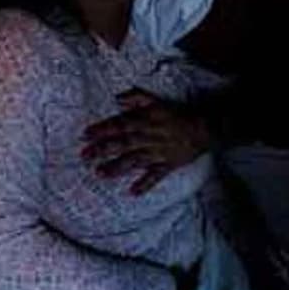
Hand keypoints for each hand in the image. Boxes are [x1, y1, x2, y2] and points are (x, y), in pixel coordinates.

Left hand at [81, 89, 209, 194]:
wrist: (204, 128)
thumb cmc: (178, 114)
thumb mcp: (157, 101)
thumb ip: (137, 97)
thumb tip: (117, 99)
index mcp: (145, 121)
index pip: (119, 125)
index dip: (102, 130)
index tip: (85, 135)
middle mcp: (148, 137)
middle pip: (122, 144)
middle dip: (102, 149)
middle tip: (84, 156)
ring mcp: (157, 153)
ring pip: (134, 160)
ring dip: (116, 167)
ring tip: (99, 173)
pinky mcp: (167, 165)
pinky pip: (155, 176)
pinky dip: (145, 184)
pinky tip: (132, 192)